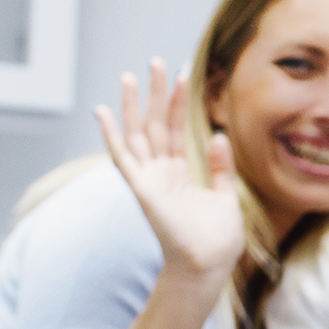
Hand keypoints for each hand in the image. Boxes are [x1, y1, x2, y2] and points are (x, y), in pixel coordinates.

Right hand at [94, 58, 242, 287]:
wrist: (208, 267)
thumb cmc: (217, 241)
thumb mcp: (225, 196)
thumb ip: (220, 167)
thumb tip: (218, 134)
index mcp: (178, 175)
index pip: (175, 130)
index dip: (178, 103)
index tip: (182, 75)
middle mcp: (159, 174)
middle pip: (154, 125)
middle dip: (155, 93)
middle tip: (156, 62)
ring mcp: (148, 180)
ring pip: (137, 134)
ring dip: (133, 105)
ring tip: (131, 75)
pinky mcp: (142, 188)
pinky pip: (122, 157)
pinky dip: (111, 134)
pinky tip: (102, 111)